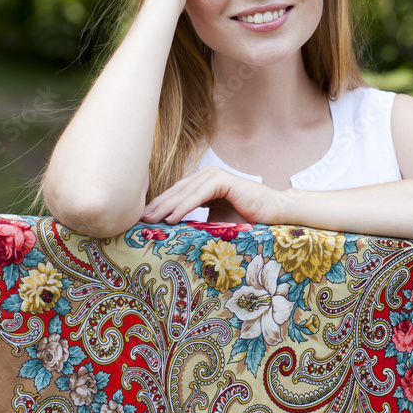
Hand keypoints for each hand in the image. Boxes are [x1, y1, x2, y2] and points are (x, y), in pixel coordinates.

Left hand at [139, 166, 284, 225]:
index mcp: (203, 185)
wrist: (274, 215)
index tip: (142, 222)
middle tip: (138, 221)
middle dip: (157, 207)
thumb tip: (174, 236)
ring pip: (184, 192)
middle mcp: (206, 177)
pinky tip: (172, 218)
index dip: (159, 207)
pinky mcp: (223, 180)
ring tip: (151, 220)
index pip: (176, 195)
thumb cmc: (248, 222)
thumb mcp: (216, 223)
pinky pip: (199, 194)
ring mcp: (214, 176)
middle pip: (176, 192)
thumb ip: (198, 223)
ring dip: (166, 207)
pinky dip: (184, 206)